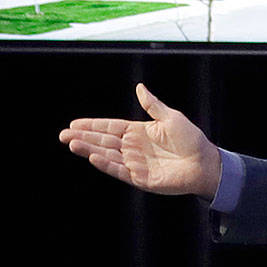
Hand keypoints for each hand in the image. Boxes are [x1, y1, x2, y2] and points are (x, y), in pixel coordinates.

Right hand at [59, 84, 222, 199]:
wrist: (204, 163)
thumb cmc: (191, 139)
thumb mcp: (170, 117)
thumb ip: (152, 105)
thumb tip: (139, 87)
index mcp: (138, 132)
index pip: (109, 128)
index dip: (92, 125)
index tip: (74, 124)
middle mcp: (133, 148)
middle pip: (103, 142)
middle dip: (83, 138)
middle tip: (62, 135)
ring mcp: (135, 164)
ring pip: (106, 156)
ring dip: (89, 150)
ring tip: (71, 144)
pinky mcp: (140, 178)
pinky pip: (118, 170)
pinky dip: (105, 164)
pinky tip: (93, 157)